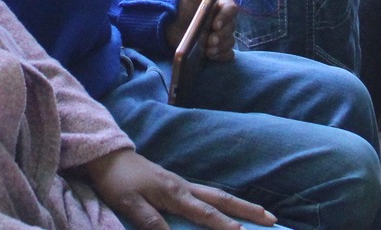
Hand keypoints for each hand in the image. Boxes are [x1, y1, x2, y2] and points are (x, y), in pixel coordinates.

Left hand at [77, 148, 273, 229]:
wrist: (108, 157)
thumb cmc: (118, 182)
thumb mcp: (130, 205)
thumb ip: (151, 222)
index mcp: (174, 194)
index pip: (205, 213)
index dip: (223, 225)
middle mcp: (183, 188)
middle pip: (221, 200)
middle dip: (247, 211)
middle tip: (272, 219)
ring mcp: (181, 185)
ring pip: (217, 196)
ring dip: (240, 205)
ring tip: (260, 213)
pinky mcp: (176, 185)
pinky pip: (207, 195)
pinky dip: (224, 202)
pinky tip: (228, 207)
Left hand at [167, 0, 237, 60]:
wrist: (172, 21)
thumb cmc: (184, 2)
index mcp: (222, 5)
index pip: (231, 10)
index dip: (226, 17)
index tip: (215, 24)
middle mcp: (224, 20)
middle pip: (231, 28)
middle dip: (222, 36)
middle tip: (210, 40)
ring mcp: (221, 35)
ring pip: (230, 42)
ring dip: (221, 47)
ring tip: (209, 50)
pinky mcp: (217, 48)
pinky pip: (227, 54)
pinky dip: (222, 56)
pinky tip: (212, 55)